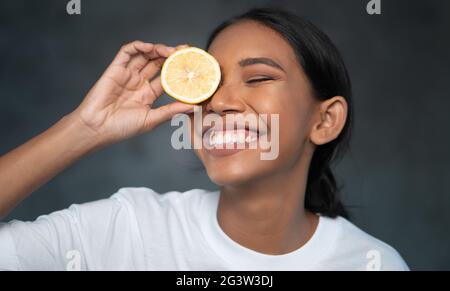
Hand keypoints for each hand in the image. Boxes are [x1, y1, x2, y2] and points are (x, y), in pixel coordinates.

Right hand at [71, 41, 193, 145]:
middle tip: (184, 52)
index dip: (177, 70)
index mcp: (148, 94)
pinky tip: (149, 48)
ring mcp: (127, 75)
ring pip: (145, 55)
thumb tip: (194, 107)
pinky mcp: (115, 69)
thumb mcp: (152, 119)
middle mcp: (138, 83)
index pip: (166, 77)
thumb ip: (172, 110)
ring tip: (170, 51)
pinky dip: (138, 46)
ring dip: (158, 49)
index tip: (190, 64)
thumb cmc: (121, 128)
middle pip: (157, 63)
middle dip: (171, 56)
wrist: (97, 128)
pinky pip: (126, 53)